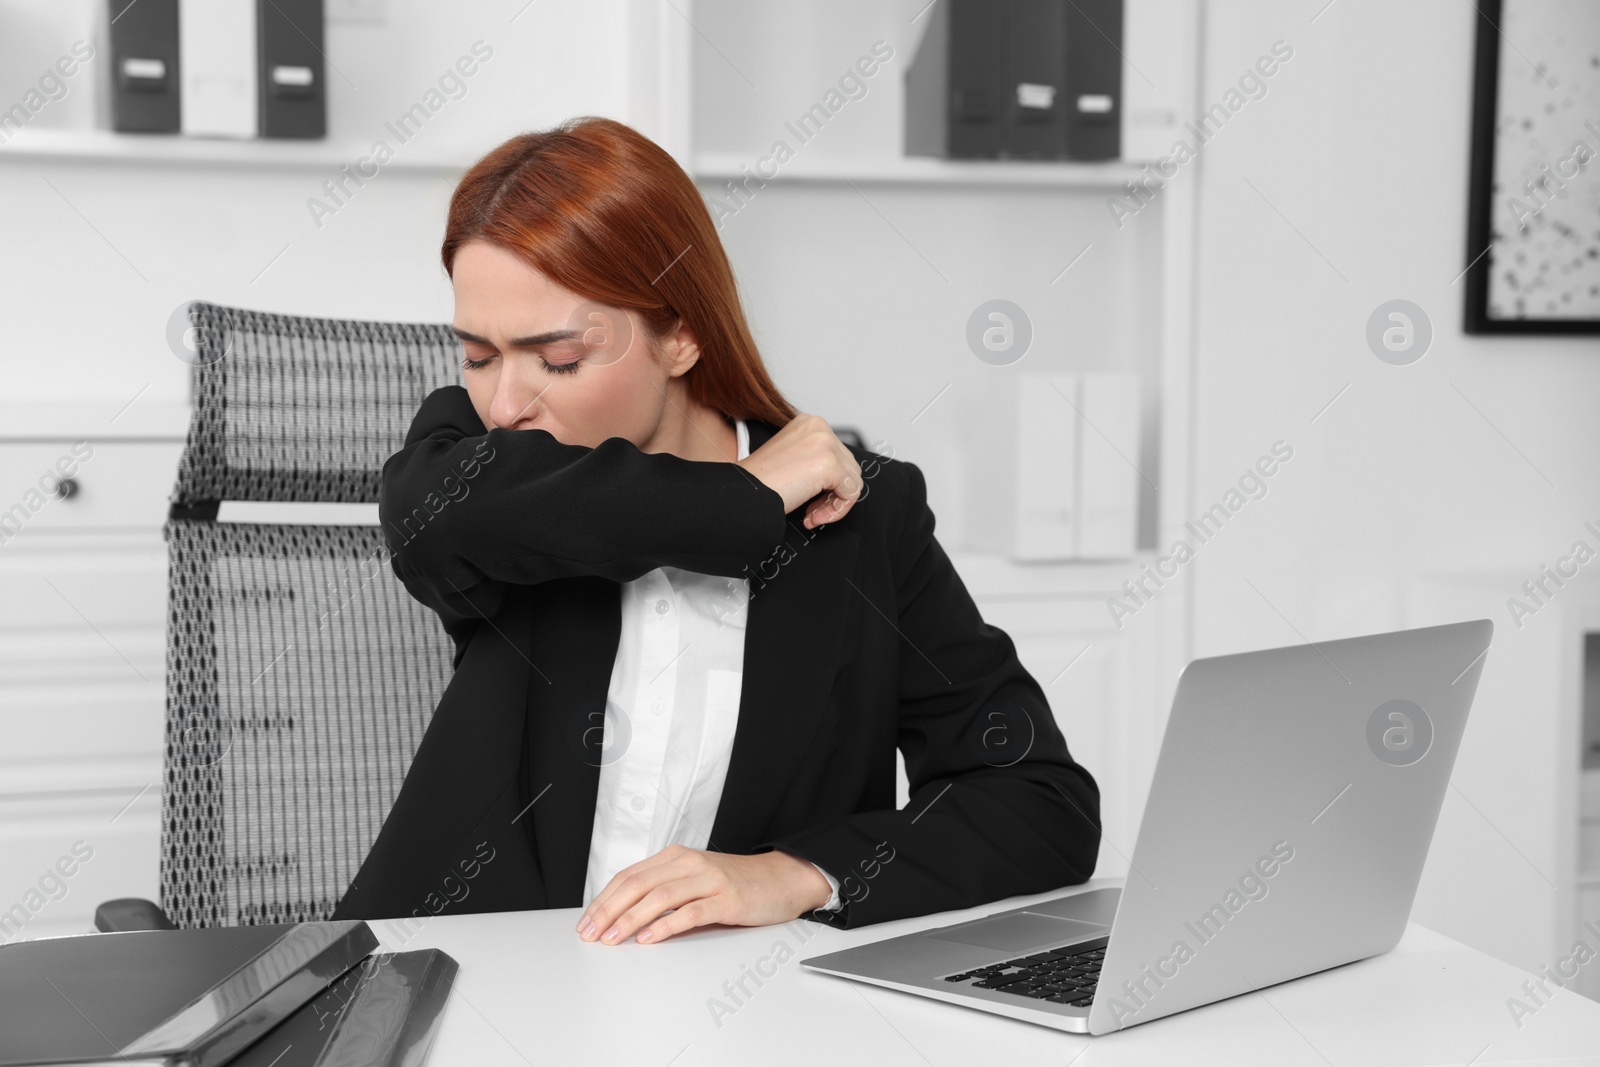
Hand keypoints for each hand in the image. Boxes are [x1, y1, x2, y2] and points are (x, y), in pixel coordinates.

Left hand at [575, 845, 831, 945]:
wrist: (782, 879)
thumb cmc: (735, 884)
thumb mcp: (694, 880)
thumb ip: (663, 891)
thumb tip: (622, 918)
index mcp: (676, 857)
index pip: (629, 876)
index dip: (603, 900)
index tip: (586, 922)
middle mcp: (689, 863)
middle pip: (638, 884)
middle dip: (608, 910)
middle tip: (590, 933)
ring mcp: (708, 879)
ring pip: (659, 896)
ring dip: (631, 919)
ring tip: (612, 938)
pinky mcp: (726, 898)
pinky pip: (690, 912)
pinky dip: (666, 926)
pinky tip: (649, 938)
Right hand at [737, 414, 862, 529]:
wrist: (744, 493)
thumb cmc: (761, 482)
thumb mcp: (793, 459)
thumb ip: (816, 459)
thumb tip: (840, 478)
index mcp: (810, 423)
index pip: (839, 455)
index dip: (829, 482)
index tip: (812, 498)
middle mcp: (819, 427)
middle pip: (850, 467)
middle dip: (833, 493)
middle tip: (811, 509)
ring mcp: (826, 443)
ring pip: (853, 480)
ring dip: (833, 503)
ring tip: (811, 513)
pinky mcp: (830, 464)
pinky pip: (851, 493)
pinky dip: (836, 511)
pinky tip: (812, 516)